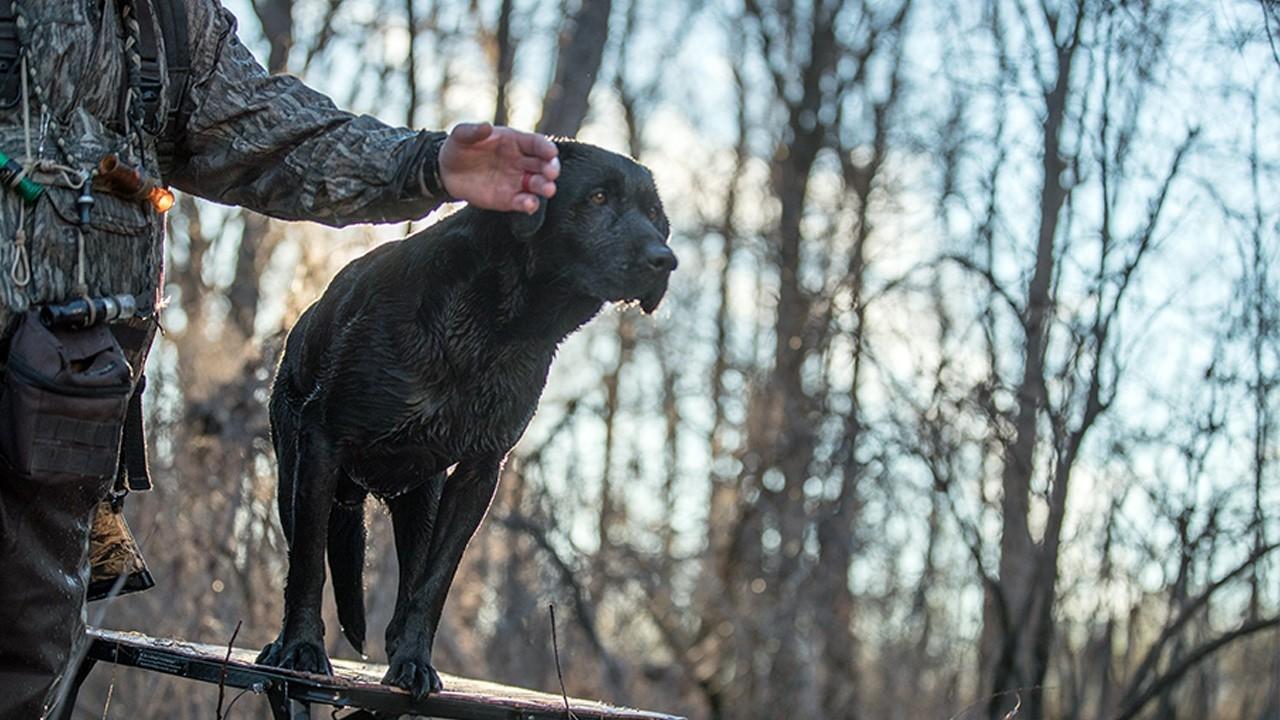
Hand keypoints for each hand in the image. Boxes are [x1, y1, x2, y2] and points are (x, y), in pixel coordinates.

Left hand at [438, 123, 559, 213]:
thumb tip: (486, 127)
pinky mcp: (509, 199)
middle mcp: (521, 162)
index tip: (551, 153)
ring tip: (548, 190)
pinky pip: (524, 202)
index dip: (546, 147)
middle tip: (551, 173)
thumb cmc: (459, 147)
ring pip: (538, 185)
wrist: (447, 172)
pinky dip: (529, 204)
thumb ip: (473, 131)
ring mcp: (517, 181)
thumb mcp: (461, 135)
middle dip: (551, 168)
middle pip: (543, 165)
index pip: (536, 143)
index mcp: (515, 142)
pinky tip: (529, 204)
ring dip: (545, 187)